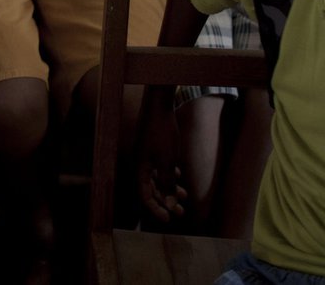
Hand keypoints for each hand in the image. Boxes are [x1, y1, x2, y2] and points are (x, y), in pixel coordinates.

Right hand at [136, 96, 186, 223]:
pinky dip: (169, 175)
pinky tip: (178, 176)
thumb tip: (169, 204)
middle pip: (152, 189)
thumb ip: (168, 183)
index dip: (156, 209)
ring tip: (184, 197)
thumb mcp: (167, 161)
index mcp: (140, 168)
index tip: (169, 219)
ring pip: (157, 178)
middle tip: (181, 212)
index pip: (144, 195)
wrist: (158, 104)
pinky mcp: (153, 147)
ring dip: (170, 189)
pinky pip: (159, 167)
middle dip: (166, 202)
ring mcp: (146, 155)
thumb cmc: (162, 132)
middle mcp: (141, 163)